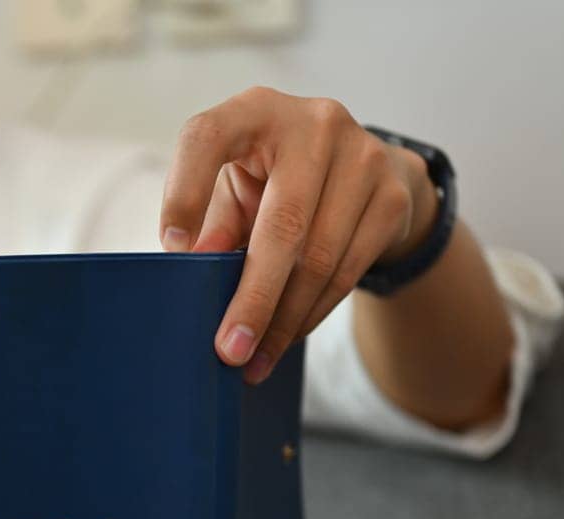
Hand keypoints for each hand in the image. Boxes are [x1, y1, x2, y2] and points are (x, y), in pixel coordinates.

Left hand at [159, 86, 437, 384]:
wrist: (367, 167)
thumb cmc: (275, 180)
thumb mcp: (238, 188)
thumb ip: (214, 222)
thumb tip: (194, 269)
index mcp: (254, 111)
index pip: (207, 138)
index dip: (185, 193)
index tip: (171, 250)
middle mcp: (313, 124)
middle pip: (281, 225)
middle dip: (252, 298)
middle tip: (228, 351)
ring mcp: (362, 156)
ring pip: (319, 258)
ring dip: (283, 320)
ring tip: (253, 361)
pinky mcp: (392, 194)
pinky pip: (347, 271)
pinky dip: (311, 313)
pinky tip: (287, 339)